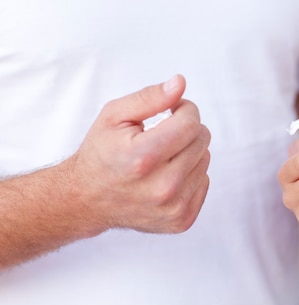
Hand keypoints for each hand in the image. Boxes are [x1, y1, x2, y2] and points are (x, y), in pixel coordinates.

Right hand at [70, 74, 210, 233]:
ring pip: (205, 159)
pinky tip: (166, 176)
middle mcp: (161, 187)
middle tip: (162, 134)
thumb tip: (180, 83)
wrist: (87, 199)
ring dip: (188, 152)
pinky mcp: (181, 220)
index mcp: (143, 158)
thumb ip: (150, 97)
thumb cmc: (101, 153)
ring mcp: (173, 208)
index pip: (191, 123)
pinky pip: (205, 182)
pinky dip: (190, 174)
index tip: (172, 110)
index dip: (185, 109)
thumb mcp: (114, 115)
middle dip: (187, 129)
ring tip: (161, 157)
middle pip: (202, 140)